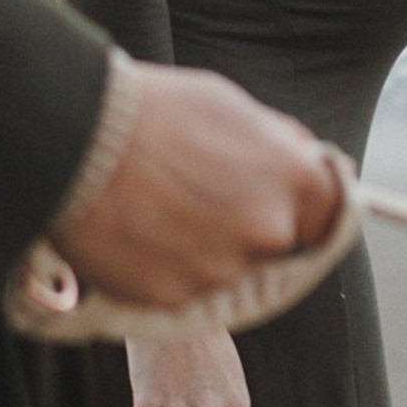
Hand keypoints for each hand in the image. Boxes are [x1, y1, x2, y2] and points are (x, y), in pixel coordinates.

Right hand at [51, 62, 342, 309]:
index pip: (329, 214)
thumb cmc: (155, 110)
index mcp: (294, 179)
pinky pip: (179, 289)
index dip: (302, 208)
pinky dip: (162, 268)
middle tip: (196, 198)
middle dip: (244, 228)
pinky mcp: (175, 299)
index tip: (274, 202)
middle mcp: (268, 231)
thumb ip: (276, 145)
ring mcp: (223, 270)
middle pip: (273, 246)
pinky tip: (134, 229)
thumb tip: (304, 161)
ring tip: (154, 206)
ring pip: (224, 271)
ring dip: (200, 250)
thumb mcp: (230, 107)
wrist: (76, 136)